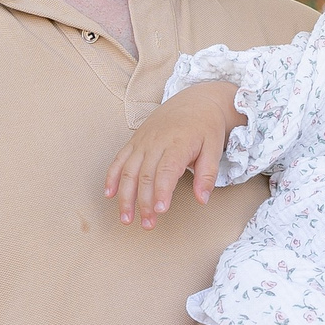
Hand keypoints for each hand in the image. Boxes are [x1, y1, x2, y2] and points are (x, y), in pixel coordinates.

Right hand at [105, 82, 244, 227]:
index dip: (161, 192)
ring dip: (125, 196)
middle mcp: (156, 142)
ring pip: (129, 170)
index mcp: (177, 143)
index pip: (166, 171)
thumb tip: (202, 199)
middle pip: (145, 175)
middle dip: (144, 202)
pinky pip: (119, 159)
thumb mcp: (214, 148)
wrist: (196, 100)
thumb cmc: (206, 127)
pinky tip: (109, 194)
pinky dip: (112, 176)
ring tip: (126, 218)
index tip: (160, 211)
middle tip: (148, 224)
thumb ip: (207, 174)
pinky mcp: (135, 140)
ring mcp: (143, 141)